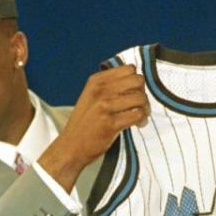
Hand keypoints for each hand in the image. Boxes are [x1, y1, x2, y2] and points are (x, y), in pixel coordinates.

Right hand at [38, 65, 148, 190]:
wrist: (71, 146)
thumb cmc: (84, 123)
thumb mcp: (91, 96)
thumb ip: (109, 86)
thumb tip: (137, 82)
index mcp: (96, 81)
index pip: (129, 69)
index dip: (136, 81)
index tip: (133, 93)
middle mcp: (100, 90)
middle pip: (138, 81)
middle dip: (143, 93)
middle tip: (138, 105)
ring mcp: (105, 106)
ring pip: (140, 98)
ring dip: (145, 108)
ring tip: (139, 116)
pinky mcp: (110, 123)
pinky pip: (138, 114)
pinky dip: (142, 120)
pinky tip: (137, 124)